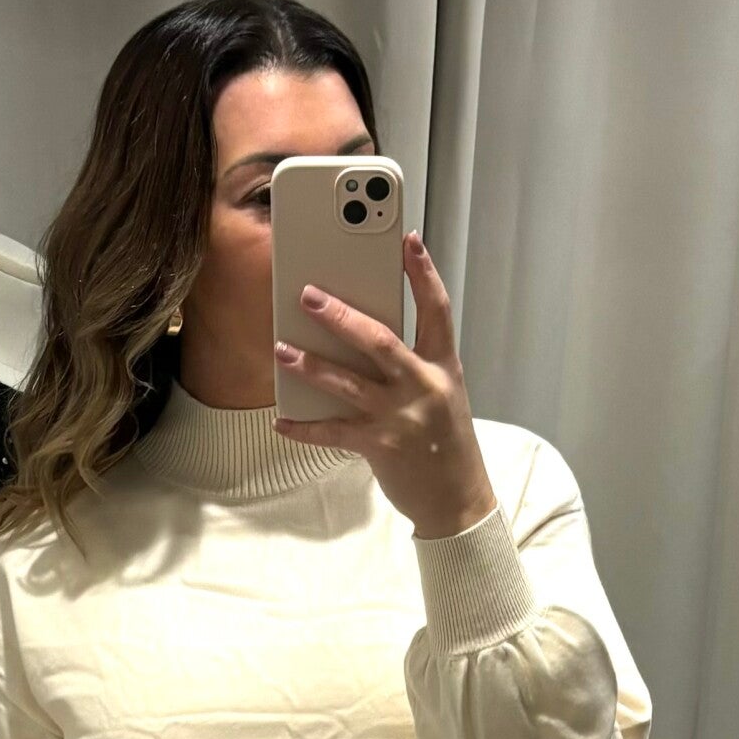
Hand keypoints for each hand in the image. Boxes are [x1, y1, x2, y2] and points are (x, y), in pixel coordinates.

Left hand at [275, 231, 499, 539]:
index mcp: (442, 366)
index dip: (423, 272)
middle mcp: (422, 386)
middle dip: (340, 315)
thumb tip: (361, 335)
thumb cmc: (445, 440)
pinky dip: (304, 427)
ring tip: (281, 349)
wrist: (458, 498)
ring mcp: (400, 416)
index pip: (437, 310)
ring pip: (347, 382)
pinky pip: (333, 432)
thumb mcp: (441, 393)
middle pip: (379, 340)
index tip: (408, 240)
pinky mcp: (379, 445)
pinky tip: (280, 420)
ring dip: (310, 364)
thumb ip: (412, 363)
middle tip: (308, 294)